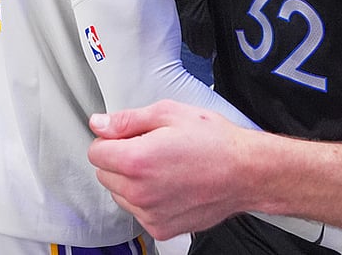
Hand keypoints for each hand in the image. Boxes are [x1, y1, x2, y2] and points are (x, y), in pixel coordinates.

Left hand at [88, 100, 248, 240]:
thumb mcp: (170, 114)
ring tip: (165, 166)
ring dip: (132, 181)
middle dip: (120, 159)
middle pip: (104, 174)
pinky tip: (171, 184)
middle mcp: (139, 192)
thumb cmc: (215, 142)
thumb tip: (99, 123)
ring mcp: (150, 214)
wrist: (246, 172)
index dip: (112, 139)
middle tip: (152, 148)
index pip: (95, 152)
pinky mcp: (161, 228)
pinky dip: (148, 199)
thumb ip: (128, 120)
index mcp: (137, 160)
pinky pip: (138, 211)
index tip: (129, 136)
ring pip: (120, 194)